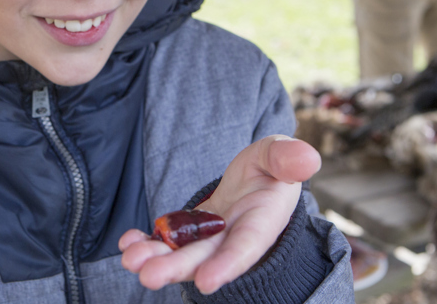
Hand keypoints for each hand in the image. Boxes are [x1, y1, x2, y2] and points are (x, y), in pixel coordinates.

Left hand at [119, 136, 320, 294]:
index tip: (206, 281)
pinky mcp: (190, 232)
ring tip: (130, 259)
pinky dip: (147, 242)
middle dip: (176, 268)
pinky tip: (128, 242)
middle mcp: (233, 238)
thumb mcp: (280, 155)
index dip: (228, 265)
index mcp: (262, 224)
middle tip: (147, 275)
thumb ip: (288, 157)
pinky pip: (167, 240)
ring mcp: (209, 238)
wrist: (256, 177)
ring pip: (182, 254)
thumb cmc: (273, 166)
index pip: (245, 249)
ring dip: (157, 258)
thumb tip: (308, 158)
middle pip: (204, 259)